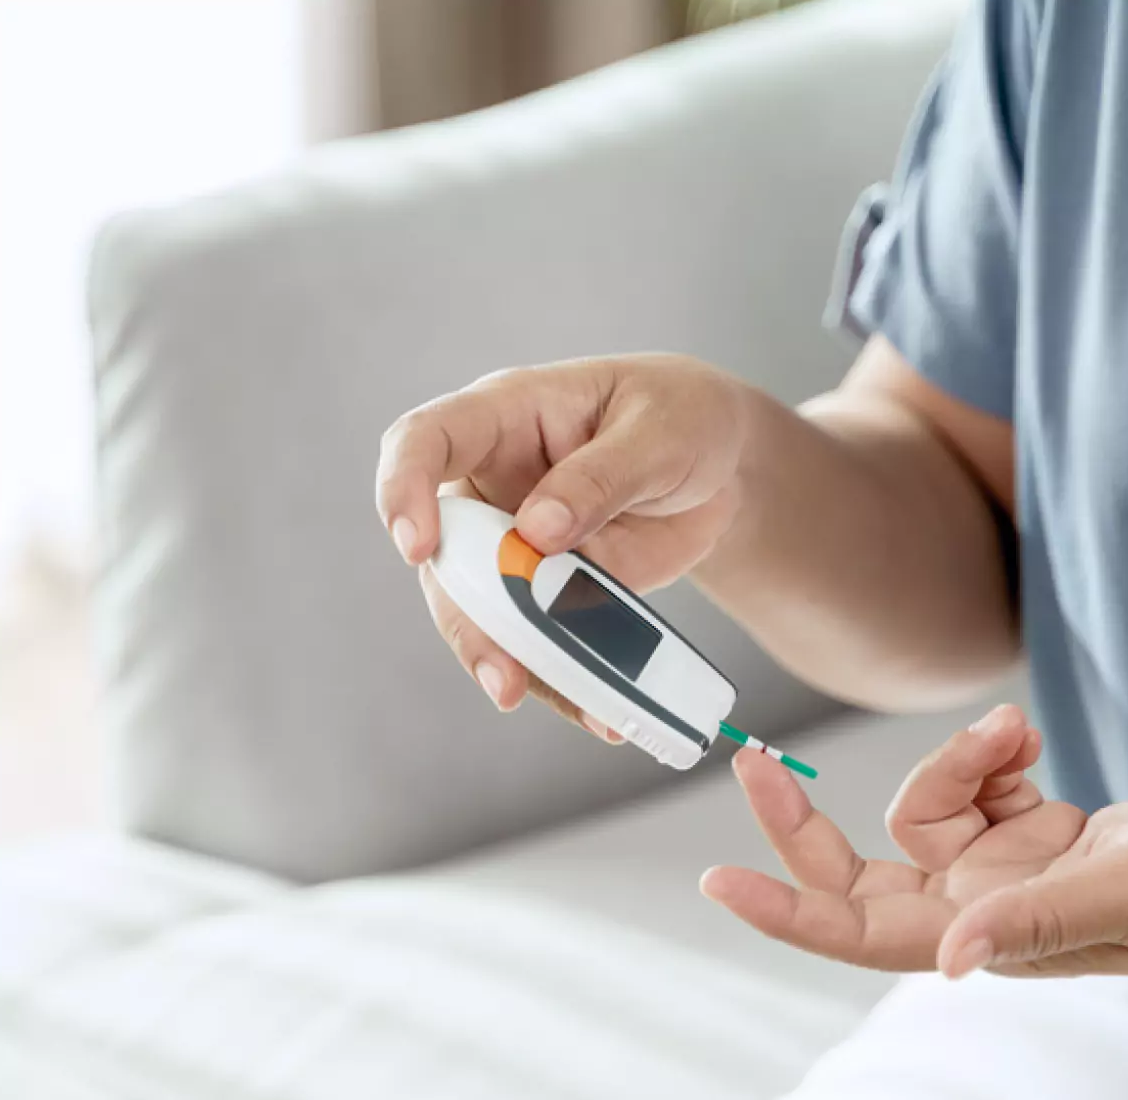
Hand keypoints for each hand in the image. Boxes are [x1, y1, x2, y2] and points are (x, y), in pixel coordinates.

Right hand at [376, 355, 751, 738]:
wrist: (723, 468)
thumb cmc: (683, 418)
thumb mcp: (660, 432)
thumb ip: (600, 477)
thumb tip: (535, 532)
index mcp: (506, 417)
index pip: (425, 441)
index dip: (404, 489)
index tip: (416, 546)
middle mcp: (494, 486)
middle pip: (447, 556)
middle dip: (469, 621)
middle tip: (504, 675)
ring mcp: (517, 546)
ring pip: (487, 614)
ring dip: (518, 665)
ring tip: (576, 704)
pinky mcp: (551, 593)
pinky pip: (541, 642)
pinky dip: (567, 682)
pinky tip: (601, 711)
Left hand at [703, 705, 1127, 981]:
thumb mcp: (1122, 895)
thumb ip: (1033, 918)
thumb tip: (950, 958)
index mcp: (988, 940)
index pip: (858, 933)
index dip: (785, 911)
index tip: (719, 881)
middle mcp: (982, 908)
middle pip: (860, 864)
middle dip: (807, 814)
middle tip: (757, 757)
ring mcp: (1005, 867)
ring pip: (926, 801)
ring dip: (956, 757)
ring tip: (1017, 734)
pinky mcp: (1033, 827)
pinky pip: (975, 777)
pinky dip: (989, 749)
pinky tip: (1028, 741)